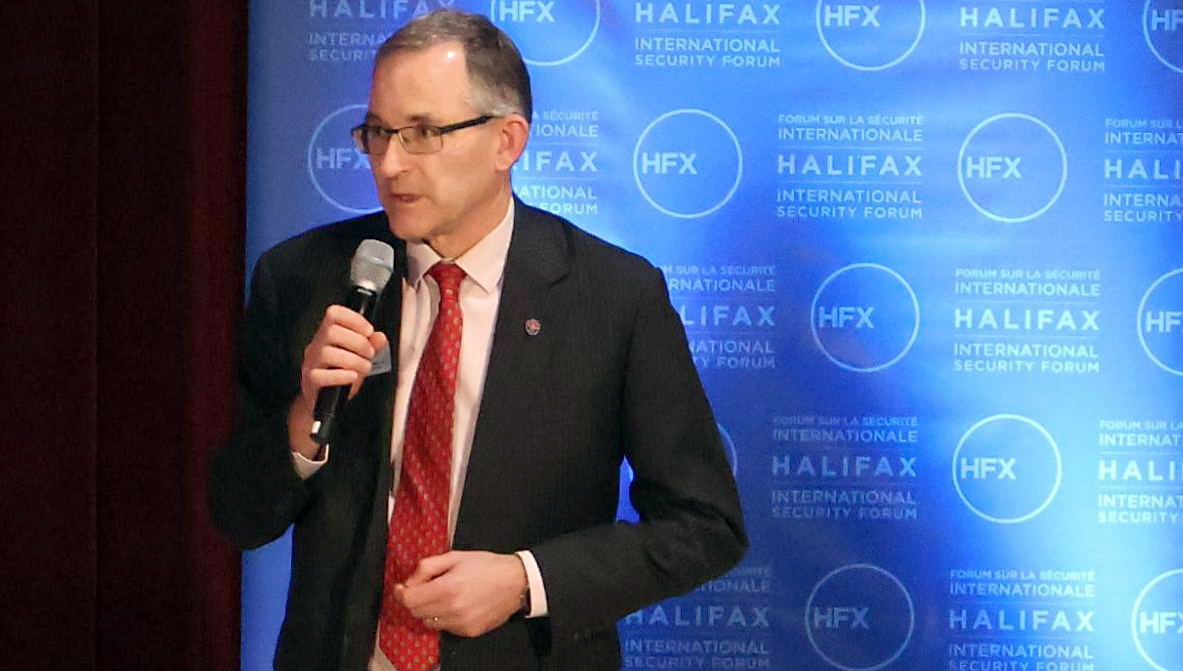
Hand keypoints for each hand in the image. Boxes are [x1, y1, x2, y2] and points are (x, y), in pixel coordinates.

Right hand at [288, 304, 387, 457]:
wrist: (324, 401)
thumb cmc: (340, 375)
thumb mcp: (359, 358)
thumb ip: (371, 346)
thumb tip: (380, 337)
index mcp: (327, 334)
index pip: (334, 313)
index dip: (354, 319)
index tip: (369, 331)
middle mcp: (316, 345)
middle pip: (332, 331)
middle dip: (358, 342)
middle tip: (369, 354)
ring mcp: (311, 363)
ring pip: (327, 353)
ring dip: (353, 360)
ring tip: (363, 368)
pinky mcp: (310, 381)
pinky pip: (321, 375)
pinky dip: (341, 375)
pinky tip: (353, 377)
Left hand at [395, 551, 527, 637]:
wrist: (517, 582)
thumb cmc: (488, 566)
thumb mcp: (455, 556)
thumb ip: (427, 567)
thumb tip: (410, 582)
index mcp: (447, 588)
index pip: (410, 600)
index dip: (401, 593)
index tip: (402, 588)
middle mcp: (453, 609)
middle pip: (417, 612)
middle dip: (416, 600)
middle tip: (426, 588)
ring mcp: (461, 623)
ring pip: (429, 622)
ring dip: (430, 610)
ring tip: (446, 595)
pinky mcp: (469, 631)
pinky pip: (446, 627)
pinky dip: (445, 617)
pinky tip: (458, 604)